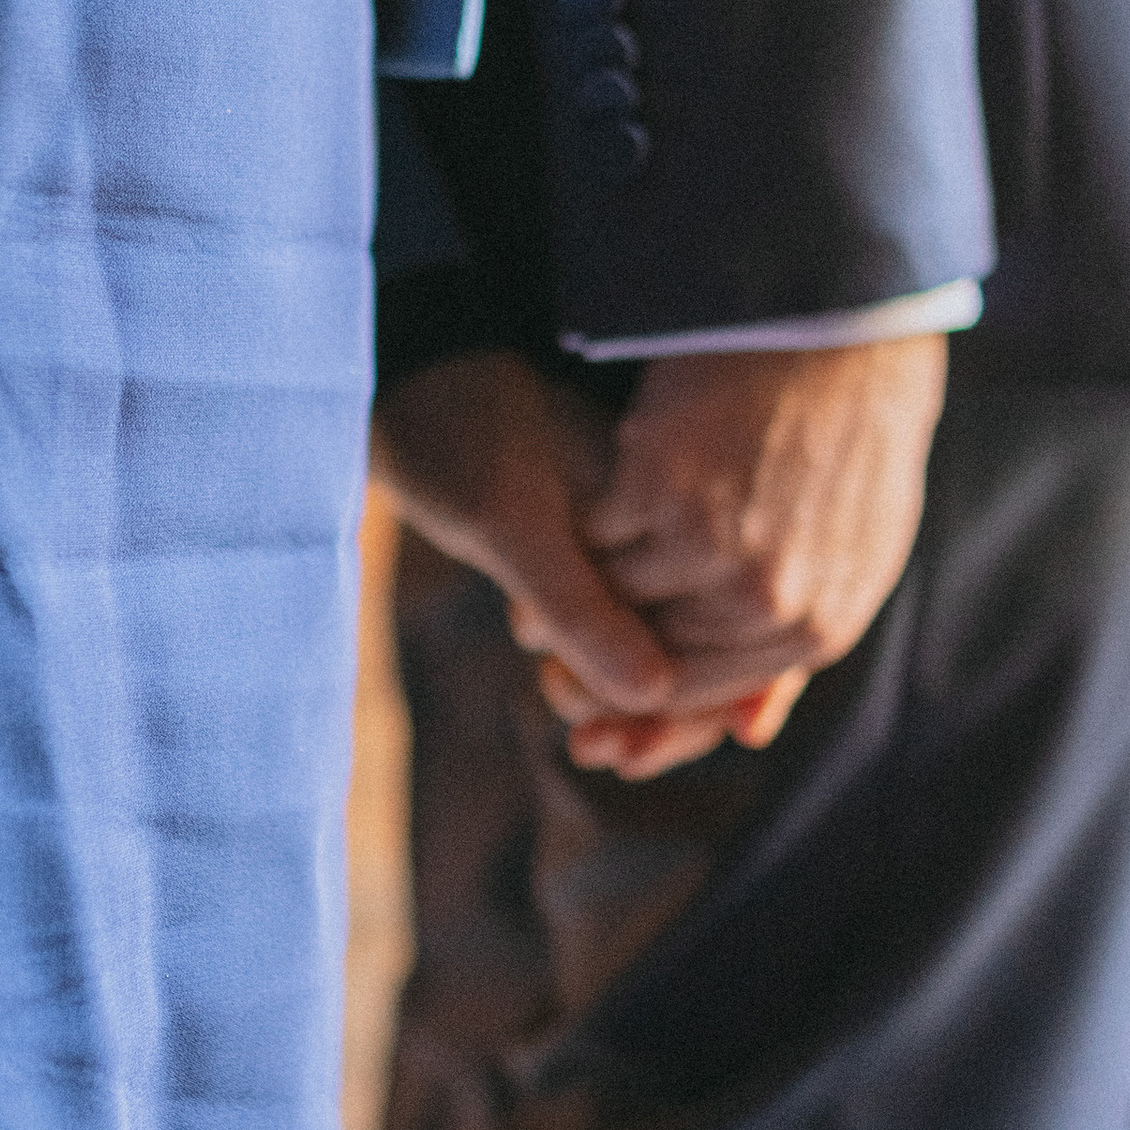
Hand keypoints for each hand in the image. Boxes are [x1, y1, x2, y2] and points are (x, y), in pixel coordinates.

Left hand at [371, 352, 777, 778]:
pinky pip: (635, 620)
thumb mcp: (507, 520)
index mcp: (681, 495)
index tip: (623, 750)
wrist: (401, 380)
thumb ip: (576, 603)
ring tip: (569, 722)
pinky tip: (558, 689)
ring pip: (673, 639)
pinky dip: (603, 664)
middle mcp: (683, 515)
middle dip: (661, 715)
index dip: (687, 704)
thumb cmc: (450, 436)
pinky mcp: (613, 540)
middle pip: (716, 644)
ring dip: (627, 696)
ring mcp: (652, 528)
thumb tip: (651, 694)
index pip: (728, 624)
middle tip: (591, 749)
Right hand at [541, 333, 947, 772]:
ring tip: (574, 548)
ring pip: (618, 594)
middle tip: (549, 628)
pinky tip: (584, 495)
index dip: (643, 689)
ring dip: (589, 576)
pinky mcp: (667, 490)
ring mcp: (717, 550)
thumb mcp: (852, 555)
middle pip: (653, 656)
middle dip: (601, 643)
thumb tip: (747, 732)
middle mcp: (768, 605)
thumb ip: (796, 644)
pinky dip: (582, 519)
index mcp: (818, 629)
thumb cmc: (849, 437)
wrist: (846, 327)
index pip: (705, 692)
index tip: (595, 676)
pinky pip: (596, 531)